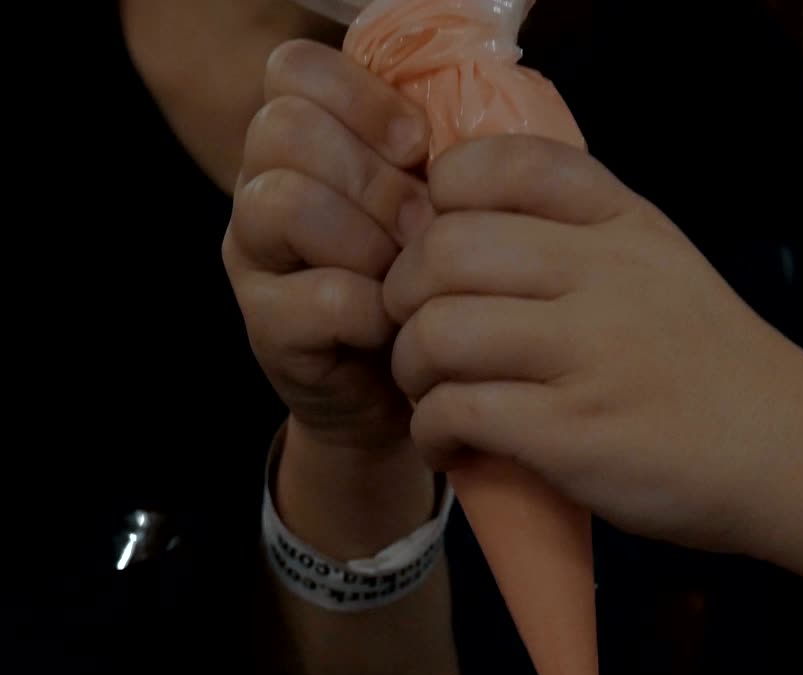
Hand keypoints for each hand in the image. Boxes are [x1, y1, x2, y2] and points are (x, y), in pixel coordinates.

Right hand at [223, 39, 435, 451]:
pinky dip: (373, 310)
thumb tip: (465, 136)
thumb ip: (438, 159)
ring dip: (367, 239)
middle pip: (287, 129)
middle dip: (375, 177)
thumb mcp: (440, 208)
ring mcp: (254, 256)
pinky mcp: (266, 326)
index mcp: (305, 141)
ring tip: (404, 275)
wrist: (413, 392)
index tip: (418, 147)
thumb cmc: (433, 282)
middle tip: (423, 227)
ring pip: (285, 202)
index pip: (295, 69)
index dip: (362, 97)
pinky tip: (392, 326)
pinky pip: (321, 294)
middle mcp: (262, 185)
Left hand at [384, 136, 802, 550]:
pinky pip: (456, 410)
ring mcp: (591, 353)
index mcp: (621, 221)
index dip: (439, 203)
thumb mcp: (660, 262)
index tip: (443, 253)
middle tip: (419, 333)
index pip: (494, 163)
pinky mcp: (575, 433)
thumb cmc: (710, 361)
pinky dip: (431, 429)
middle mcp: (605, 272)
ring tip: (433, 393)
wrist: (786, 449)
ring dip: (410, 367)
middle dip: (403, 296)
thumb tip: (447, 231)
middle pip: (442, 250)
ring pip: (437, 331)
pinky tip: (451, 441)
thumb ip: (575, 231)